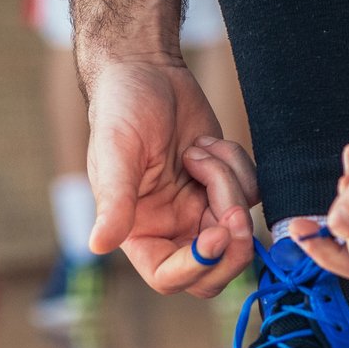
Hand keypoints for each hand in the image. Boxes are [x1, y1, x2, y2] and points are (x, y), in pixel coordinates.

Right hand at [85, 56, 258, 297]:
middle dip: (231, 245)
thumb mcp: (116, 152)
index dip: (198, 265)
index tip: (215, 234)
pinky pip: (251, 193)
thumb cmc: (121, 108)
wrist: (146, 70)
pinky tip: (209, 143)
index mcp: (138, 231)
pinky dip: (238, 166)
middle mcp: (171, 227)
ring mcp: (201, 207)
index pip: (169, 277)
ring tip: (198, 150)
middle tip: (234, 212)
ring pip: (237, 226)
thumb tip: (97, 245)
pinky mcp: (224, 184)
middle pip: (215, 269)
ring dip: (228, 185)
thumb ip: (114, 201)